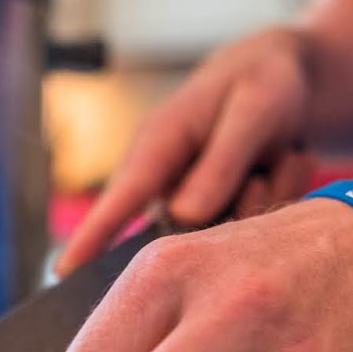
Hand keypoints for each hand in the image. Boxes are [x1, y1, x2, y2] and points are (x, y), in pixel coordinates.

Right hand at [56, 27, 316, 276]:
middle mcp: (165, 177)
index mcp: (159, 141)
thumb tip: (184, 218)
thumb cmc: (264, 81)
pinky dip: (275, 199)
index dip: (92, 236)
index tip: (62, 272)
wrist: (289, 79)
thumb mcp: (254, 109)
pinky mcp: (214, 213)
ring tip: (276, 155)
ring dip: (262, 200)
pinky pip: (249, 230)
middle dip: (231, 210)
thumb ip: (222, 162)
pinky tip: (279, 164)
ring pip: (224, 234)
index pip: (121, 196)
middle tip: (263, 170)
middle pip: (180, 232)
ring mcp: (188, 199)